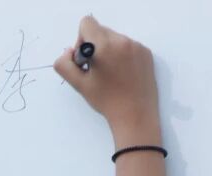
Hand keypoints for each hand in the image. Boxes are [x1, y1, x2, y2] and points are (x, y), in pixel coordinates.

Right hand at [52, 15, 161, 147]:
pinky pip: (128, 46)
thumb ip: (64, 64)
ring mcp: (136, 46)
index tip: (86, 60)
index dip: (81, 40)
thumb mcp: (78, 84)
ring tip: (112, 75)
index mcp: (104, 46)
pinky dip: (122, 56)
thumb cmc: (106, 101)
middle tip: (98, 71)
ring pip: (115, 39)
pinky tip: (123, 75)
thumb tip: (70, 51)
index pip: (87, 23)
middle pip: (101, 31)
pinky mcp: (146, 53)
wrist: (135, 116)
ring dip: (109, 51)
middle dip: (95, 47)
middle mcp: (122, 41)